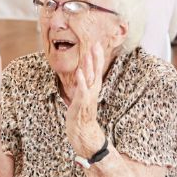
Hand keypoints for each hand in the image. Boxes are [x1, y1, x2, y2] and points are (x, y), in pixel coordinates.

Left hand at [66, 43, 106, 158]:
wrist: (83, 131)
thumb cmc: (81, 114)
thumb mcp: (82, 97)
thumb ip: (83, 86)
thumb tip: (81, 75)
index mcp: (93, 88)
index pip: (96, 70)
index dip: (96, 57)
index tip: (96, 44)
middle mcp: (92, 91)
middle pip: (95, 71)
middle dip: (95, 57)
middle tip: (96, 44)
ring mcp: (88, 97)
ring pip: (90, 78)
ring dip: (89, 66)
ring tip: (87, 54)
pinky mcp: (81, 103)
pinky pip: (82, 90)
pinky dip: (81, 80)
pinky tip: (80, 72)